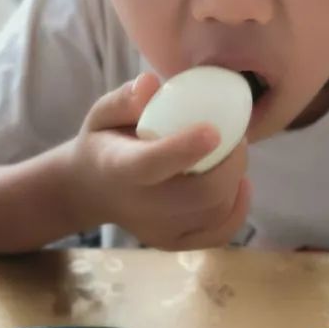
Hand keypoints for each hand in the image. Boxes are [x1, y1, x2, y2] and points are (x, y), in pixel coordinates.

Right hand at [67, 74, 250, 248]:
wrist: (91, 191)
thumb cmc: (104, 143)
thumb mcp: (102, 114)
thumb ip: (125, 99)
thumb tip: (152, 84)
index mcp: (119, 168)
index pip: (152, 164)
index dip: (185, 149)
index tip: (213, 130)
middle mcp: (140, 206)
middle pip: (201, 194)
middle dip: (232, 162)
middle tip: (236, 136)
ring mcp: (159, 230)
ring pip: (216, 211)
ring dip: (236, 179)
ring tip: (231, 154)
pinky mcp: (174, 243)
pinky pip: (220, 232)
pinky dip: (238, 207)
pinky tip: (236, 184)